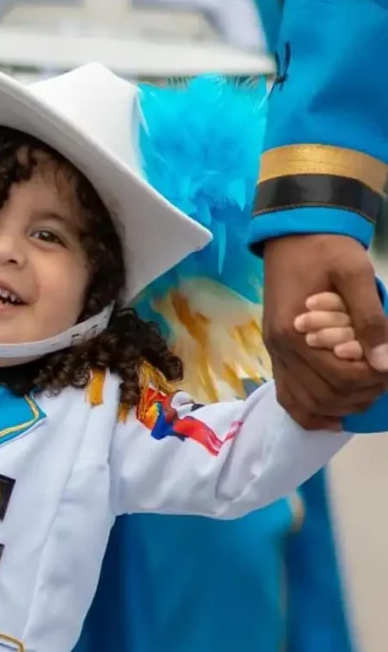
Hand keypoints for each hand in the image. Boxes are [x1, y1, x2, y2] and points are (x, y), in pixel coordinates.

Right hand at [262, 235, 387, 429]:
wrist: (293, 234)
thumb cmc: (326, 248)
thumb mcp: (356, 273)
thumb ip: (370, 318)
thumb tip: (385, 362)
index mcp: (296, 332)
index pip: (339, 376)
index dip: (371, 381)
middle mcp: (281, 350)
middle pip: (325, 395)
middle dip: (360, 395)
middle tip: (384, 382)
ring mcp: (275, 355)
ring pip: (306, 404)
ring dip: (340, 408)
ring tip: (366, 396)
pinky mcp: (276, 355)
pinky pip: (288, 398)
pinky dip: (311, 414)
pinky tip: (333, 417)